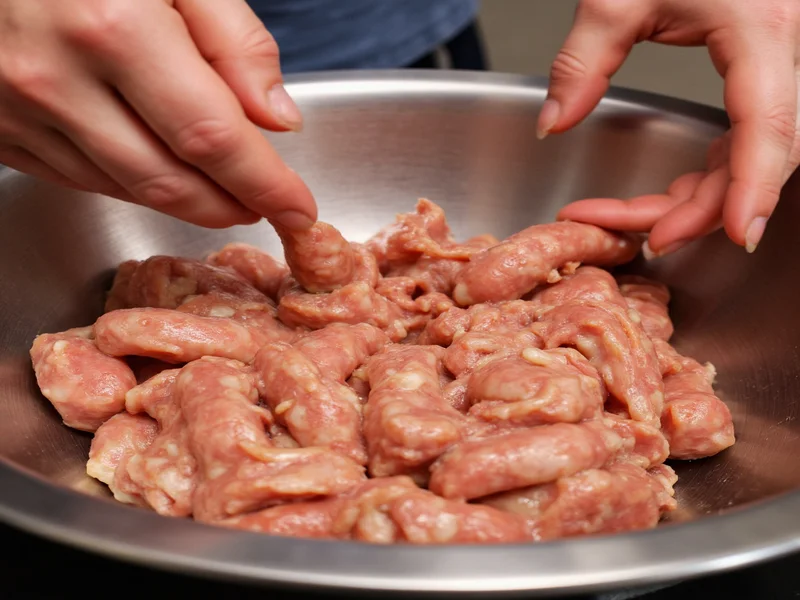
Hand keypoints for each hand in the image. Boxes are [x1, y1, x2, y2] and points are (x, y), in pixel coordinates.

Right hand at [0, 0, 316, 229]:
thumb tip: (277, 119)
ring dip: (189, 201)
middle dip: (232, 205)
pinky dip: (137, 186)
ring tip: (225, 190)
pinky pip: (82, 180)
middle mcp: (57, 78)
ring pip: (128, 188)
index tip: (298, 209)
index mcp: (113, 26)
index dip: (265, 184)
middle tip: (266, 204)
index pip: (212, 137)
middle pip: (171, 181)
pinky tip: (165, 171)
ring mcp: (18, 110)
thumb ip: (233, 39)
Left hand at [540, 0, 799, 255]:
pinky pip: (743, 141)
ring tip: (635, 220)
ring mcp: (775, 65)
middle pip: (760, 153)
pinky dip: (708, 177)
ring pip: (753, 156)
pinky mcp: (760, 74)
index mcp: (759, 29)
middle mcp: (780, 52)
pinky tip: (668, 197)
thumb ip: (582, 62)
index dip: (755, 184)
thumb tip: (554, 124)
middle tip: (641, 235)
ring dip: (701, 198)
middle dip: (704, 205)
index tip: (740, 233)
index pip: (767, 122)